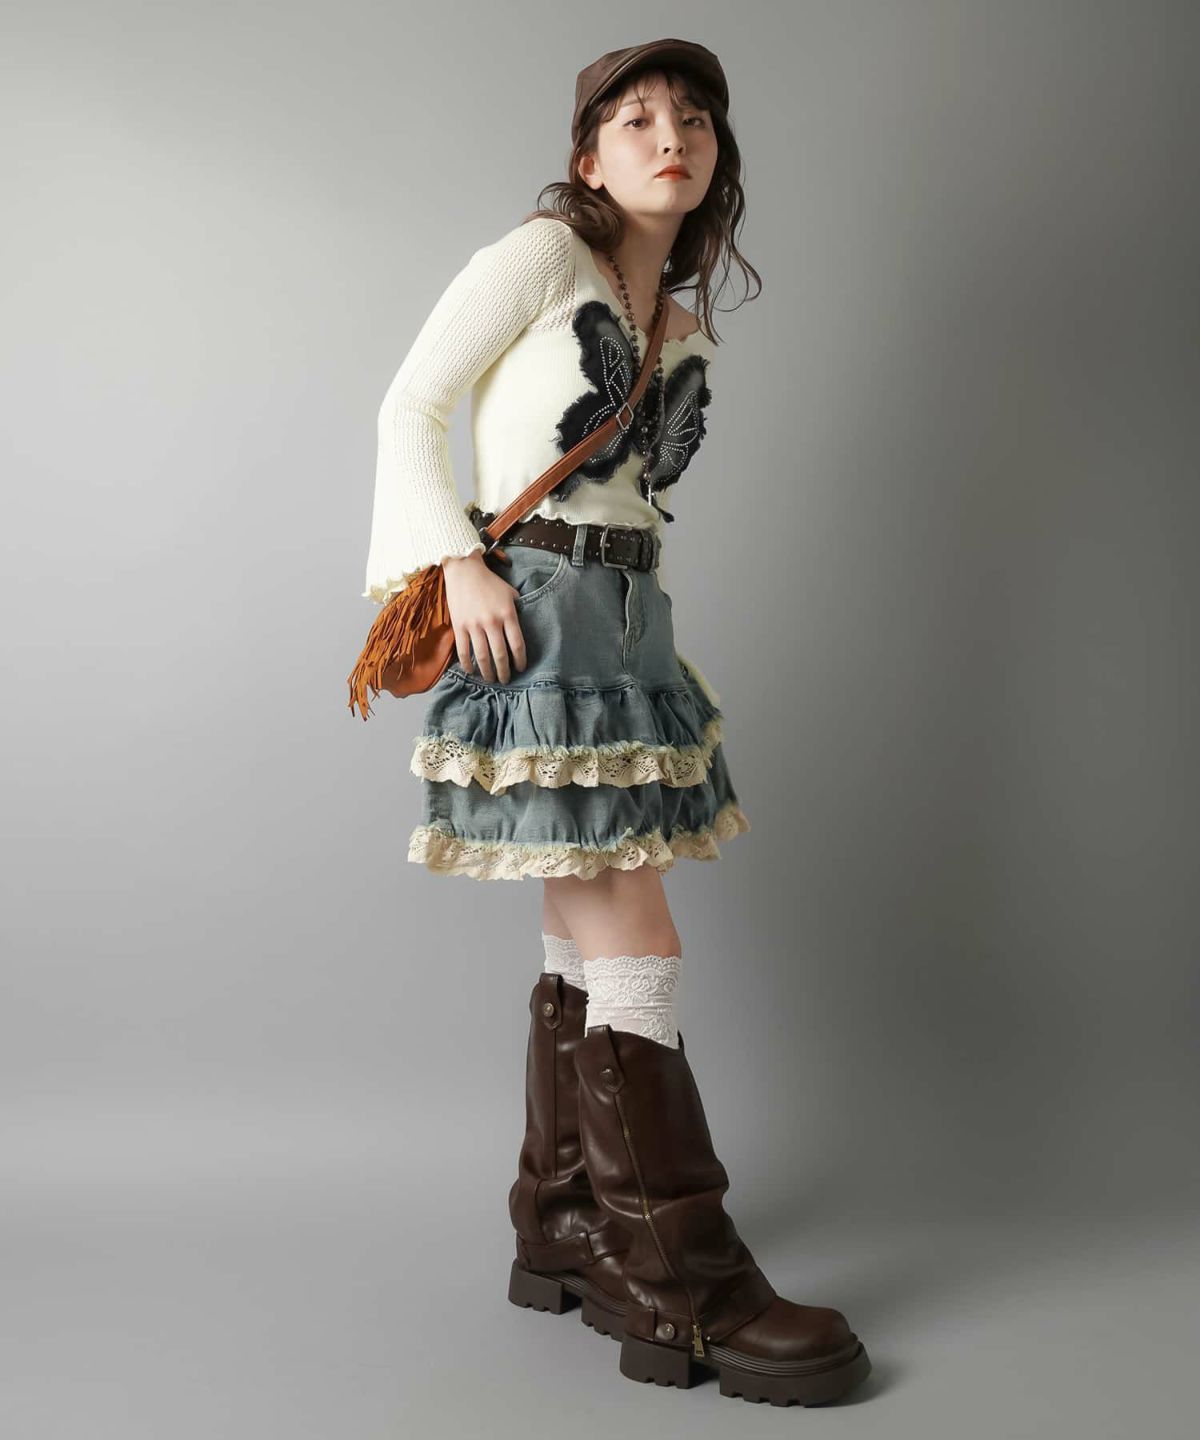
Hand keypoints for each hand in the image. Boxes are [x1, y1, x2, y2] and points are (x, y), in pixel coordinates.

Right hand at [441, 552, 526, 682]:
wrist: (464, 571)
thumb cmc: (489, 582)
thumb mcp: (510, 593)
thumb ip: (517, 609)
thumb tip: (523, 625)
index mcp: (507, 614)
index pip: (517, 644)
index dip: (520, 660)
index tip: (521, 668)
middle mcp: (492, 622)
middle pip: (500, 654)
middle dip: (504, 671)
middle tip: (506, 680)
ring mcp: (474, 625)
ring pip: (482, 656)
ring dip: (487, 671)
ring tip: (491, 679)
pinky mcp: (459, 626)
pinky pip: (463, 650)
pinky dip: (467, 663)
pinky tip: (471, 670)